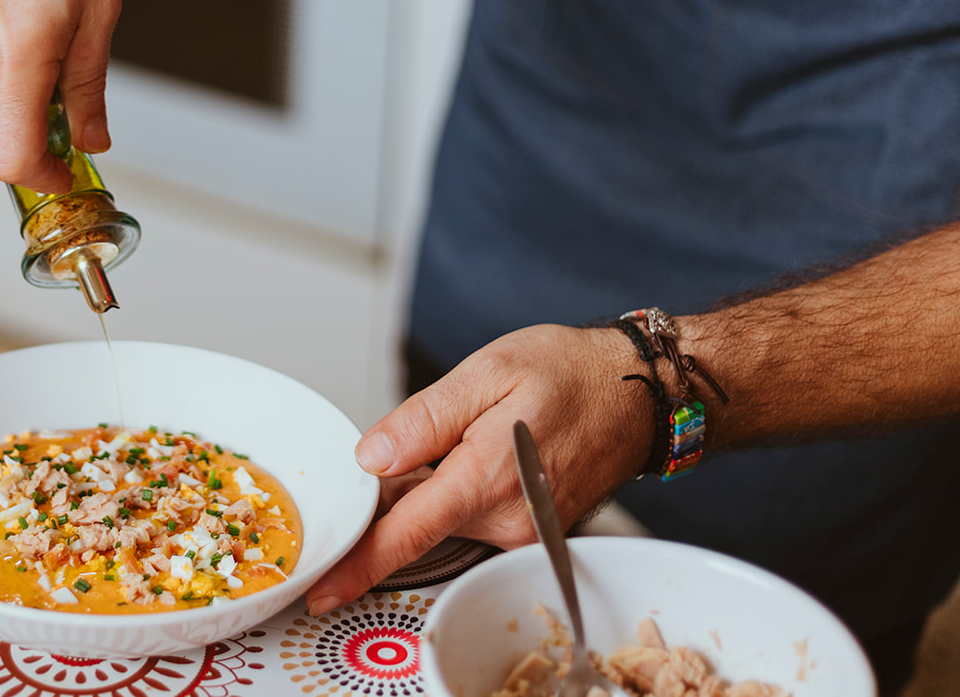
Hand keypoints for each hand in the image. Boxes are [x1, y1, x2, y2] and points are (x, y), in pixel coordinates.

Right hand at [0, 0, 120, 192]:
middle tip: (60, 71)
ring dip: (1, 74)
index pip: (12, 159)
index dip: (42, 177)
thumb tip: (90, 135)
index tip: (62, 169)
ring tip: (25, 9)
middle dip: (30, 115)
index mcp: (14, 57)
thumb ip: (89, 83)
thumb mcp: (98, 2)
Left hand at [304, 325, 649, 615]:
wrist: (637, 393)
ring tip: (475, 429)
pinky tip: (482, 450)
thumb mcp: (487, 371)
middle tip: (435, 427)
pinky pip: (471, 518)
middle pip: (417, 521)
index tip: (322, 588)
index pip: (407, 533)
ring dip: (433, 484)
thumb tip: (371, 456)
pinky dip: (459, 489)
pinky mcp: (528, 532)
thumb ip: (423, 418)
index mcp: (487, 477)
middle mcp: (507, 519)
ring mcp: (520, 531)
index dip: (359, 563)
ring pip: (443, 518)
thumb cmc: (570, 374)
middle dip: (399, 486)